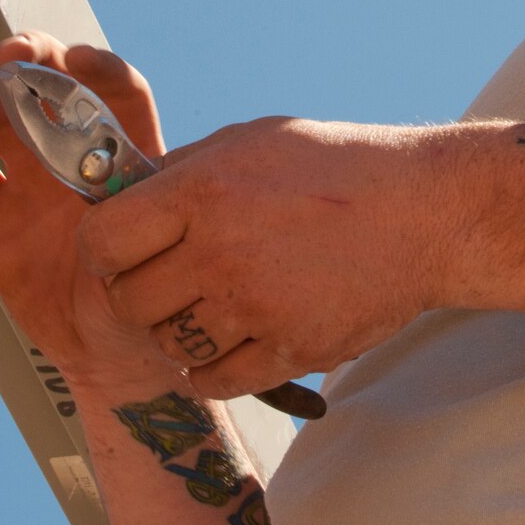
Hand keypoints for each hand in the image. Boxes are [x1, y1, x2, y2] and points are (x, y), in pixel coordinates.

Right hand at [0, 33, 186, 398]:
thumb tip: (140, 181)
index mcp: (126, 154)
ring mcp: (32, 181)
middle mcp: (76, 156)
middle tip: (14, 58)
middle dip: (32, 62)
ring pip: (4, 122)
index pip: (117, 93)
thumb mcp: (158, 249)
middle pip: (52, 89)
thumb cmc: (148, 294)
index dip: (98, 68)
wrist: (108, 348)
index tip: (77, 58)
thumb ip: (142, 213)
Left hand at [77, 115, 466, 400]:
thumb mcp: (247, 143)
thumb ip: (180, 172)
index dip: (104, 250)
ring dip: (181, 330)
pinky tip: (234, 336)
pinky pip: (213, 380)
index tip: (123, 251)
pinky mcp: (289, 350)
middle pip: (129, 302)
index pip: (101, 242)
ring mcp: (255, 307)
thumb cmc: (334, 168)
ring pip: (169, 344)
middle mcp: (220, 250)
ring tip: (213, 304)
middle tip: (171, 279)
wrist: (423, 213)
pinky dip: (214, 366)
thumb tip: (118, 195)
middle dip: (141, 293)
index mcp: (202, 191)